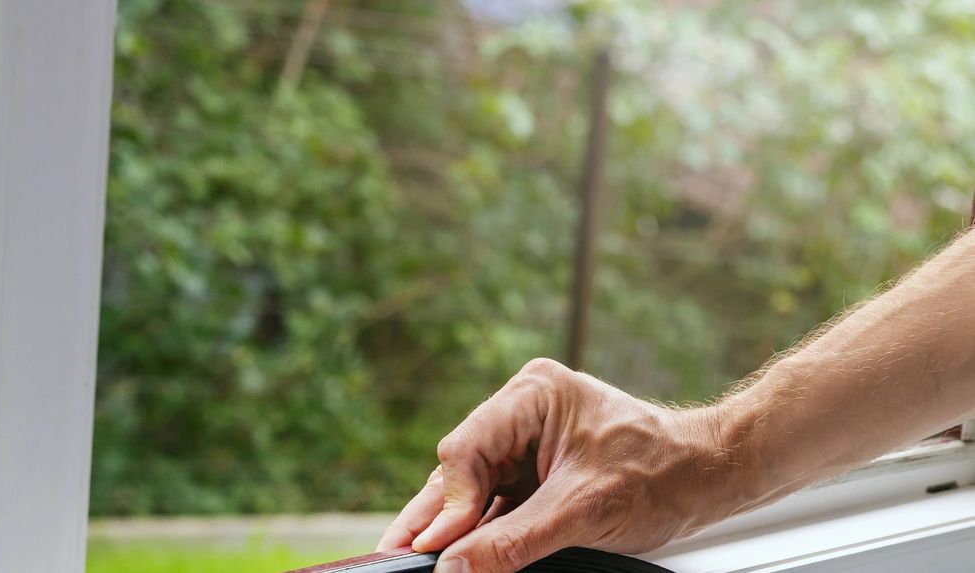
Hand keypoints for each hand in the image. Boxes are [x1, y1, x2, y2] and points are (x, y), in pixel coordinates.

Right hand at [376, 358, 747, 572]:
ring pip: (471, 489)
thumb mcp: (583, 513)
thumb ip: (513, 541)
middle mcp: (522, 412)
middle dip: (432, 518)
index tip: (433, 549)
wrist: (711, 477)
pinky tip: (452, 552)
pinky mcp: (535, 470)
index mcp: (533, 395)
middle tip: (395, 556)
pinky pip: (494, 501)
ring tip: (412, 558)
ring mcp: (527, 441)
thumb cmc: (662, 475)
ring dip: (448, 527)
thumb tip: (454, 566)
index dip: (447, 505)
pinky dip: (476, 530)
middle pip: (460, 470)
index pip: (466, 451)